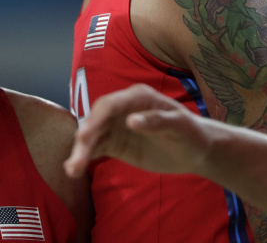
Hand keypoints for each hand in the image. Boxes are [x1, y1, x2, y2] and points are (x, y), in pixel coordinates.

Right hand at [64, 84, 215, 177]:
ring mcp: (117, 126)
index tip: (84, 136)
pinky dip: (85, 157)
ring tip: (71, 170)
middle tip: (76, 158)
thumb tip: (131, 121)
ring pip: (93, 136)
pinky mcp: (115, 143)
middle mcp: (122, 109)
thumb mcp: (181, 126)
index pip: (110, 105)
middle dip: (84, 138)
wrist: (195, 150)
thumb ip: (157, 121)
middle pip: (96, 120)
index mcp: (137, 97)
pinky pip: (96, 149)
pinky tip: (75, 169)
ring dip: (80, 151)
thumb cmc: (191, 133)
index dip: (95, 119)